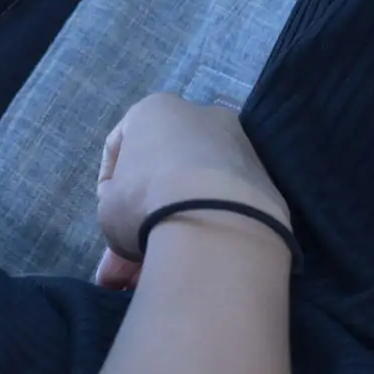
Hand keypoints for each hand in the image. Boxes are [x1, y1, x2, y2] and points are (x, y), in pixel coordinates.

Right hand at [94, 91, 288, 290]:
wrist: (217, 220)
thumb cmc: (147, 201)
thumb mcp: (109, 207)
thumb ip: (115, 203)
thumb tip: (128, 218)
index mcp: (156, 109)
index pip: (123, 142)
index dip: (110, 181)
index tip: (111, 210)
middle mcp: (202, 117)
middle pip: (165, 167)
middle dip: (148, 210)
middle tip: (136, 249)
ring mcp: (238, 147)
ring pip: (197, 189)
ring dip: (179, 222)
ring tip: (166, 264)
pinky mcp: (265, 179)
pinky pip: (225, 204)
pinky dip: (210, 227)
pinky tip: (197, 257)